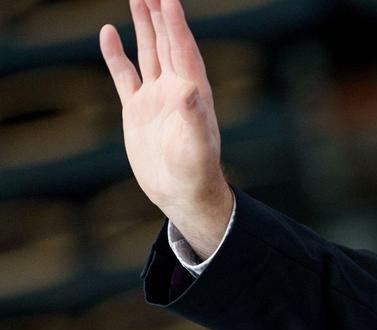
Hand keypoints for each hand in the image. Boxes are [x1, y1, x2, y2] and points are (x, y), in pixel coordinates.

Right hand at [100, 0, 231, 257]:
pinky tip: (108, 33)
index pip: (183, 49)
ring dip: (144, 26)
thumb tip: (189, 90)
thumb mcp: (197, 147)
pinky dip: (116, 55)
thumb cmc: (196, 173)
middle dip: (161, 14)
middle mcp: (176, 89)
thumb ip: (195, 119)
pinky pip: (125, 75)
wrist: (183, 194)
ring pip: (149, 52)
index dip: (176, 23)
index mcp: (193, 92)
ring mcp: (156, 98)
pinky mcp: (137, 110)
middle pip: (167, 42)